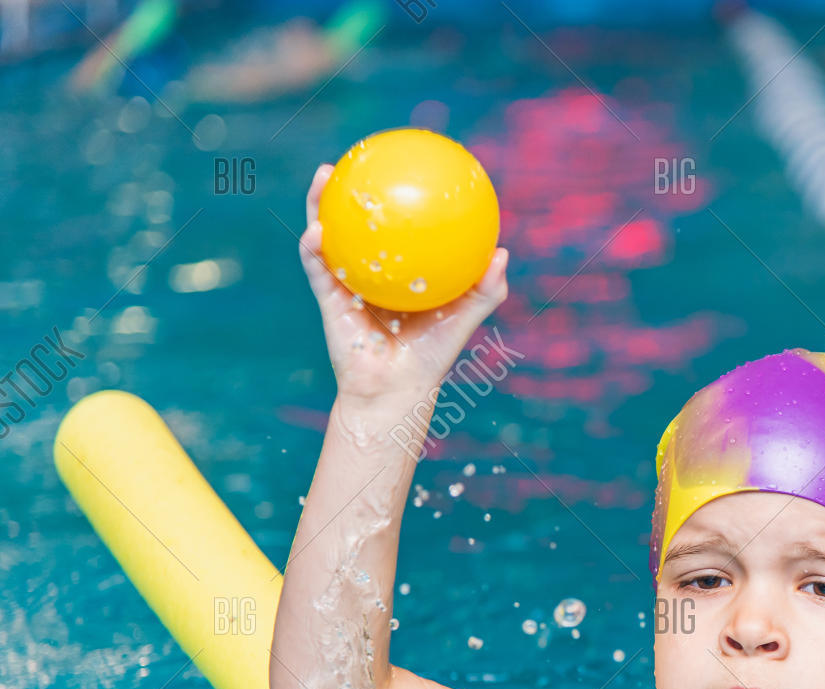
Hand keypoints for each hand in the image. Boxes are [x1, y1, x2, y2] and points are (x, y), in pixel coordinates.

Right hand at [298, 163, 509, 403]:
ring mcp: (346, 280)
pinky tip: (318, 229)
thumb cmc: (433, 355)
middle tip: (360, 155)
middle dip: (355, 186)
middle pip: (359, 220)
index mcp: (400, 270)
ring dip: (320, 202)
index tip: (406, 163)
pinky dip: (314, 246)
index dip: (399, 195)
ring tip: (325, 175)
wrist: (398, 389)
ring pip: (329, 233)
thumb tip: (503, 252)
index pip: (399, 225)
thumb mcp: (464, 318)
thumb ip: (486, 289)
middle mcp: (371, 269)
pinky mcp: (328, 297)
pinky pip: (317, 266)